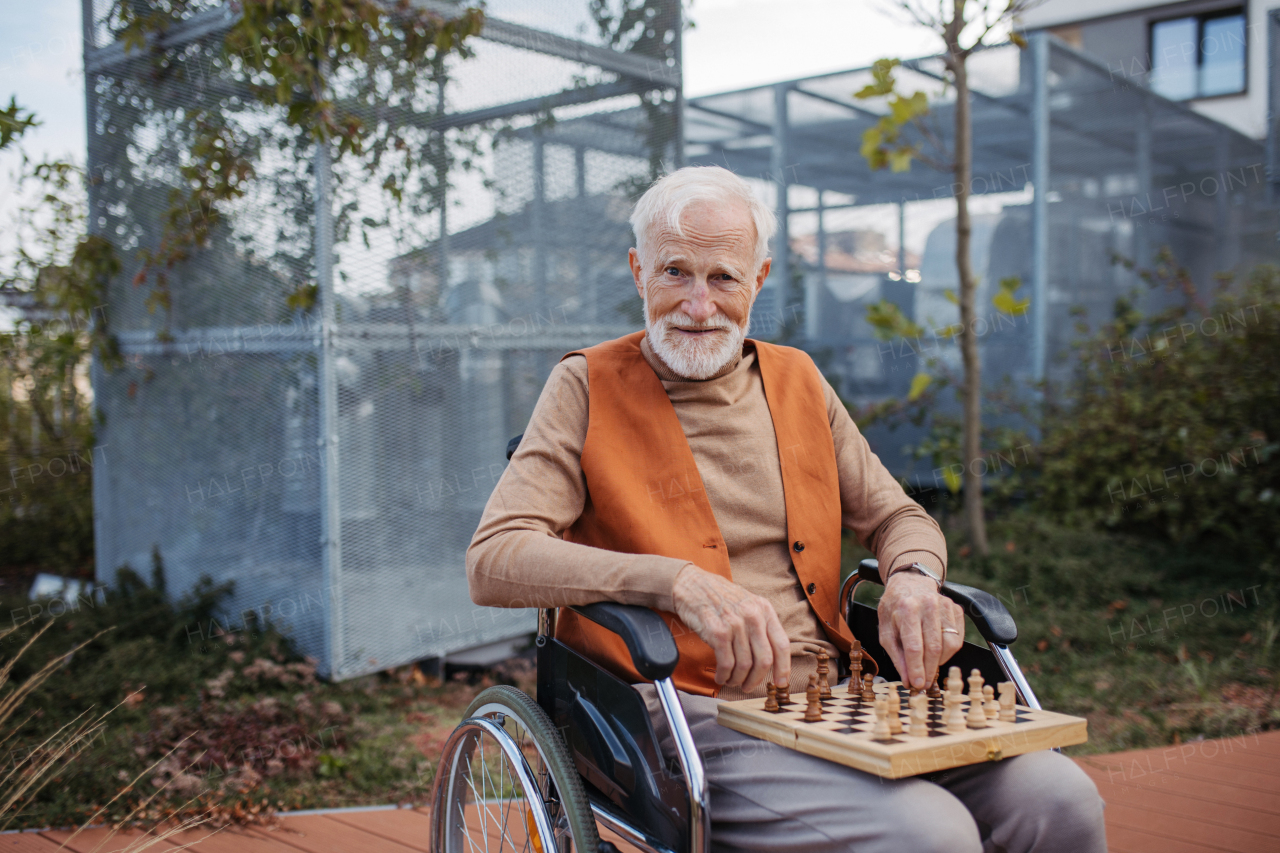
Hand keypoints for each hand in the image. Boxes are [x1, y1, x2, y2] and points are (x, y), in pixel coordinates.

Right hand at [671, 565, 790, 691]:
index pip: (782, 645)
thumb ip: (760, 626)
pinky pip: (726, 663)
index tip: (780, 683)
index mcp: (764, 609)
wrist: (691, 585)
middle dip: (757, 679)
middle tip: (749, 687)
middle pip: (764, 660)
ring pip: (744, 665)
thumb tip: (770, 659)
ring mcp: (735, 623)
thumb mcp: (747, 604)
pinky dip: (724, 675)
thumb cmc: (719, 597)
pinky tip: (721, 676)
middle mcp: (753, 616)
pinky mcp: (717, 632)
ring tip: (731, 680)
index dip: (784, 668)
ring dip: (738, 679)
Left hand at [877, 570, 963, 689]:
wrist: (909, 583)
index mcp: (906, 608)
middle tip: (924, 684)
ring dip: (939, 662)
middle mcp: (927, 605)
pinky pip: (958, 639)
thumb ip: (897, 656)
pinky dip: (948, 652)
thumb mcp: (886, 631)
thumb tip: (908, 680)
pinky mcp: (956, 609)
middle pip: (933, 647)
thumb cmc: (895, 609)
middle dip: (929, 670)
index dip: (916, 668)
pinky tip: (936, 652)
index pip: (914, 646)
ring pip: (949, 645)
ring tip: (928, 666)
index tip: (917, 684)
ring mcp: (945, 605)